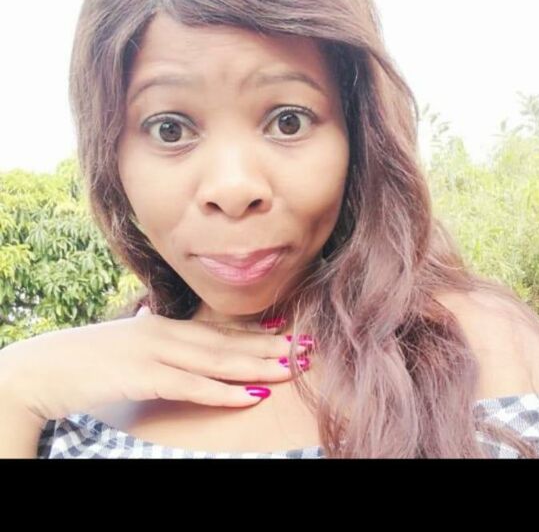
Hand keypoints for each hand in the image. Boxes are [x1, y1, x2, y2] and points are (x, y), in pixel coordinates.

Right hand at [0, 311, 311, 423]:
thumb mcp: (130, 344)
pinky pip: (193, 386)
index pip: (221, 330)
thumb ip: (156, 340)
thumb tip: (168, 329)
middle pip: (229, 342)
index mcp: (166, 325)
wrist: (49, 368)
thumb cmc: (90, 360)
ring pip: (219, 361)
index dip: (257, 332)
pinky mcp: (146, 376)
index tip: (290, 330)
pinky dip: (224, 391)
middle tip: (307, 348)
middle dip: (270, 347)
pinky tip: (251, 395)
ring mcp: (158, 352)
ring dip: (258, 365)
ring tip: (291, 368)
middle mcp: (168, 333)